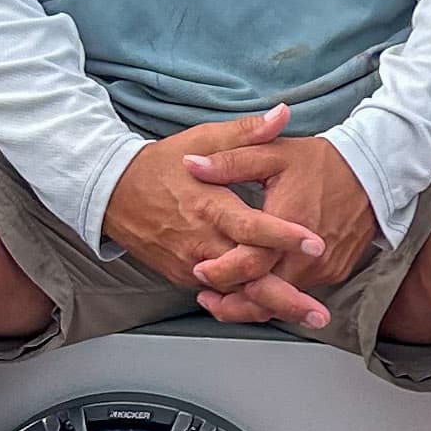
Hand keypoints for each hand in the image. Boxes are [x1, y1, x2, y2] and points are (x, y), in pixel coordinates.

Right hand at [96, 107, 344, 333]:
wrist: (112, 192)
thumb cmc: (160, 165)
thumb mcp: (202, 140)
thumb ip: (246, 133)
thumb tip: (283, 114)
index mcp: (209, 207)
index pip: (250, 227)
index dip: (283, 236)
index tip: (315, 243)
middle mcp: (200, 243)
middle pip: (247, 277)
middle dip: (285, 298)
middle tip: (319, 314)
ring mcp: (190, 265)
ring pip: (234, 293)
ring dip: (271, 307)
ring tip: (309, 317)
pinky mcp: (183, 276)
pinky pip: (220, 294)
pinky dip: (247, 303)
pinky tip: (277, 310)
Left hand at [183, 126, 378, 323]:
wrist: (374, 172)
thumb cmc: (323, 163)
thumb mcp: (273, 153)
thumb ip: (230, 162)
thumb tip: (191, 164)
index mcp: (287, 226)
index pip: (250, 265)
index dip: (222, 272)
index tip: (199, 273)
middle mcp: (308, 256)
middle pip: (265, 295)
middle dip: (233, 303)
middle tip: (207, 299)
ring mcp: (324, 269)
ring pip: (283, 299)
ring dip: (254, 301)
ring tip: (225, 299)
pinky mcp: (335, 273)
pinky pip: (300, 291)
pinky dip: (278, 294)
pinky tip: (260, 287)